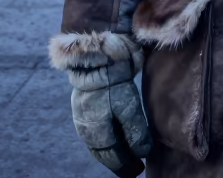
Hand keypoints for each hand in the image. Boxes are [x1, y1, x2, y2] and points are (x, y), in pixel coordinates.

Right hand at [67, 47, 151, 176]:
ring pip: (97, 144)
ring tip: (125, 154)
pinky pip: (94, 132)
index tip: (138, 169)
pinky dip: (105, 140)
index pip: (112, 157)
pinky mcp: (82, 108)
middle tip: (133, 167)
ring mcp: (81, 119)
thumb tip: (141, 152)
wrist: (95, 56)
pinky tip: (113, 137)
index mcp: (96, 133)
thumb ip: (134, 131)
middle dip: (118, 161)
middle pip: (103, 153)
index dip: (126, 165)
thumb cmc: (113, 82)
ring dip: (111, 151)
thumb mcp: (128, 106)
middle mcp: (86, 130)